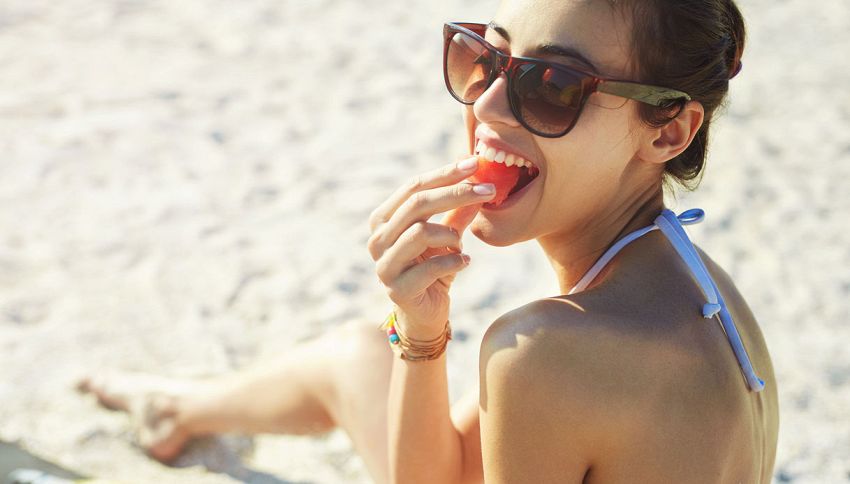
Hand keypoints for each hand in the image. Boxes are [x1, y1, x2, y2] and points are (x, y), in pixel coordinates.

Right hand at [367, 156, 493, 337]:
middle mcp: (377, 239)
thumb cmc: (434, 268)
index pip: (414, 186)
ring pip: (420, 233)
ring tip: (461, 243)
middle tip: (488, 191)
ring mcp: (383, 265)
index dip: (445, 173)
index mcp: (384, 219)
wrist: (426, 314)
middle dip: (456, 194)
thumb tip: (480, 180)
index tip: (475, 164)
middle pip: (417, 204)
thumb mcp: (448, 235)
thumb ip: (458, 211)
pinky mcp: (397, 289)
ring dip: (451, 234)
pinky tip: (464, 263)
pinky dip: (454, 261)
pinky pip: (430, 267)